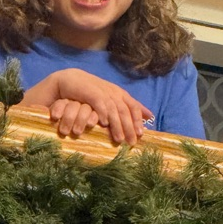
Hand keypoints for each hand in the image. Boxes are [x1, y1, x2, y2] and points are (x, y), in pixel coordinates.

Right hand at [22, 69, 153, 143]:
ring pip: (114, 109)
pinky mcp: (90, 91)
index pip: (133, 106)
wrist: (72, 81)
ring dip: (117, 125)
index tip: (141, 135)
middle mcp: (113, 92)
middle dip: (129, 127)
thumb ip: (128, 107)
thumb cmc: (91, 94)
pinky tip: (104, 124)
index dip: (137, 120)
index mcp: (120, 94)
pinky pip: (99, 103)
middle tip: (131, 142)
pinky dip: (102, 113)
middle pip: (125, 110)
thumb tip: (149, 116)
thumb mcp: (111, 100)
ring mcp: (102, 91)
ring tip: (118, 139)